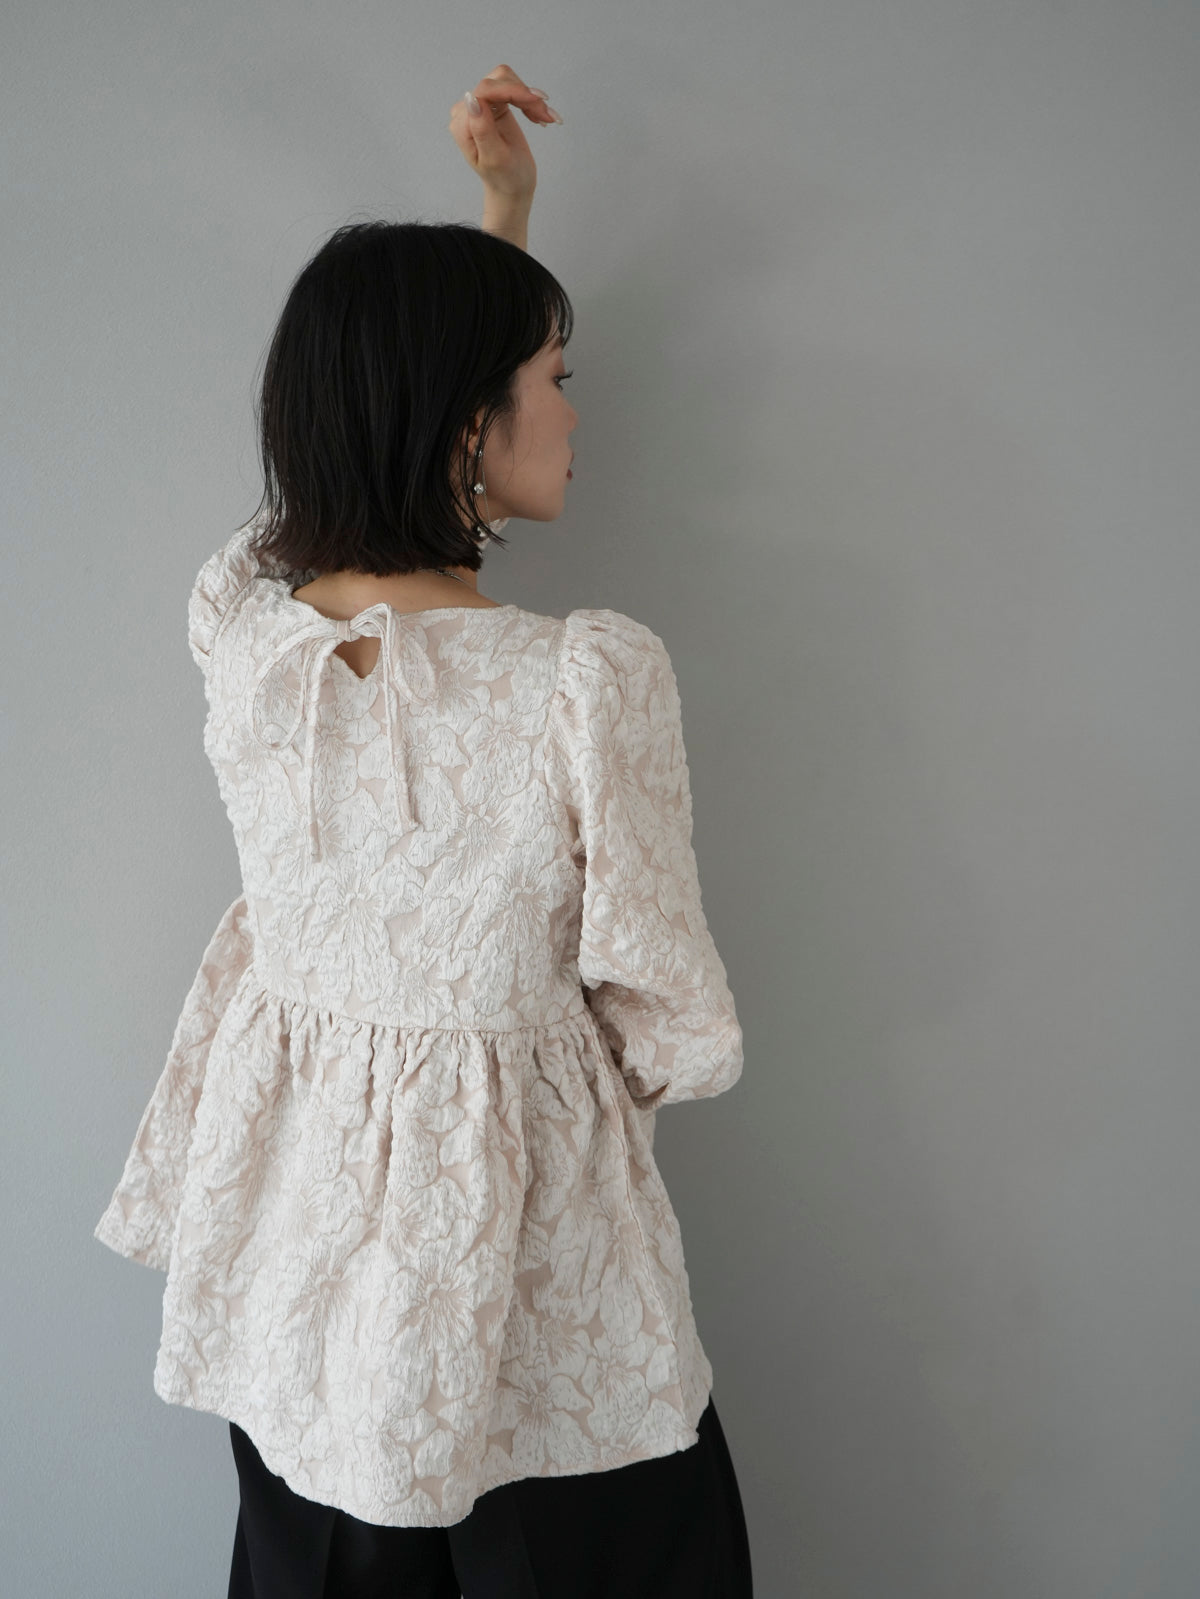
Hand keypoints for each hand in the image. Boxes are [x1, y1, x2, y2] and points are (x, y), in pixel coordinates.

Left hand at [448, 63, 562, 205]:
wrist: (513, 187)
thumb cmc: (505, 178)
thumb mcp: (495, 158)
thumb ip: (482, 129)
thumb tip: (471, 98)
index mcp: (463, 125)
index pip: (485, 91)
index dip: (512, 90)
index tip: (537, 101)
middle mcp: (468, 111)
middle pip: (498, 82)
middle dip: (524, 96)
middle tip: (545, 117)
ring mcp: (481, 106)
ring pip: (507, 81)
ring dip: (529, 98)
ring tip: (544, 118)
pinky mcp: (494, 105)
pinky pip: (513, 88)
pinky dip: (529, 100)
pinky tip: (540, 117)